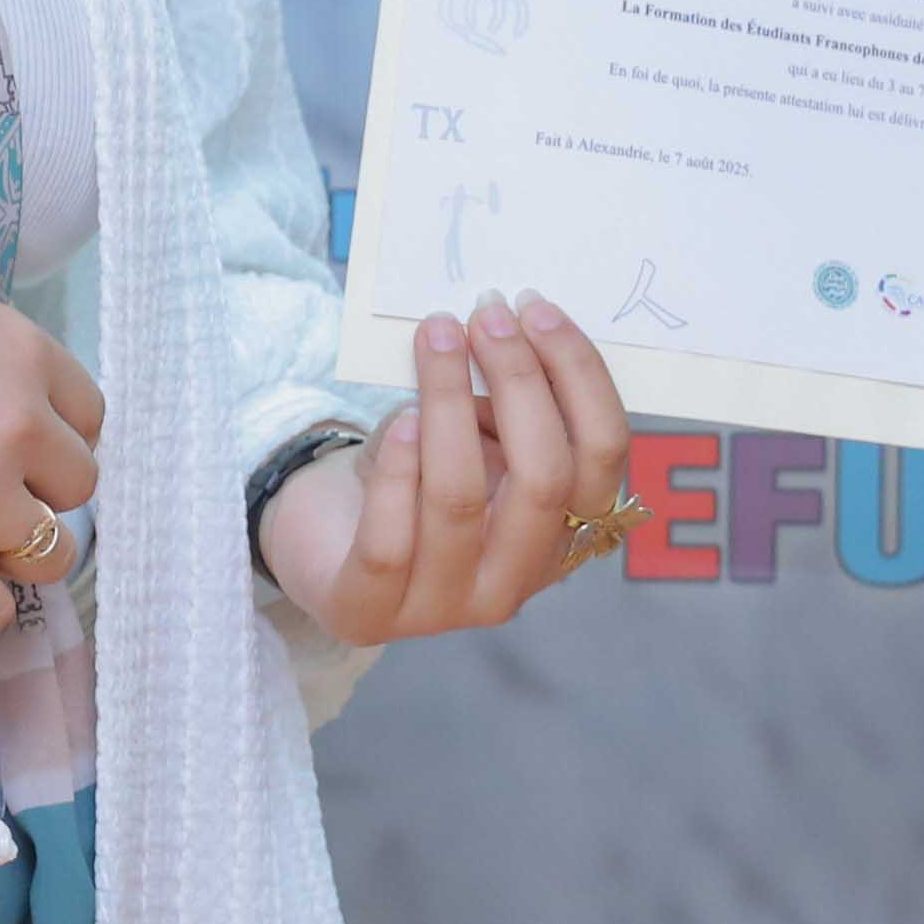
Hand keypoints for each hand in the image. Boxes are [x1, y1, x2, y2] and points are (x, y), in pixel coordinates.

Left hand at [261, 292, 637, 647]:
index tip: (536, 310)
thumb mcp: (471, 437)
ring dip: (450, 401)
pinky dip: (400, 470)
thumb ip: (504, 407)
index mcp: (561, 537)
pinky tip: (402, 419)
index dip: (579, 378)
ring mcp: (444, 609)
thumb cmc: (412, 477)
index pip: (601, 459)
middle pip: (544, 479)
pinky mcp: (369, 613)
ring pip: (461, 499)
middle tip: (484, 316)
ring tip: (434, 338)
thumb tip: (510, 332)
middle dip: (519, 382)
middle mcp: (514, 584)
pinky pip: (391, 541)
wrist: (322, 537)